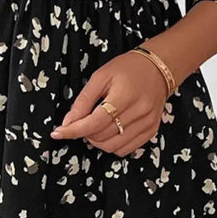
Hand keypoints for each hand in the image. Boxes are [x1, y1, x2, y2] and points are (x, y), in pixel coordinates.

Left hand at [50, 49, 168, 156]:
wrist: (158, 68)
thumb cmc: (127, 68)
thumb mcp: (100, 77)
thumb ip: (83, 101)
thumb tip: (68, 123)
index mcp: (125, 95)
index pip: (95, 122)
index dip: (74, 130)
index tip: (57, 133)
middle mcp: (139, 112)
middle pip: (103, 136)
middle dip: (84, 133)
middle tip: (81, 121)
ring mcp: (148, 123)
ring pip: (113, 146)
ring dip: (97, 141)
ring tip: (95, 126)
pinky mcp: (152, 131)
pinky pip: (126, 149)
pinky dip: (111, 145)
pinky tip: (109, 131)